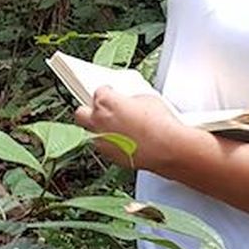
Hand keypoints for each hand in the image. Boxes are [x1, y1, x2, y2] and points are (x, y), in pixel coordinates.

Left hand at [74, 87, 191, 172]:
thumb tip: (128, 103)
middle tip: (102, 109)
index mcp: (105, 102)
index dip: (107, 92)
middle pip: (81, 112)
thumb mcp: (146, 99)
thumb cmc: (159, 124)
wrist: (168, 149)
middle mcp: (98, 121)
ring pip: (90, 133)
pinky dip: (110, 143)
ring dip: (99, 129)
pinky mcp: (110, 156)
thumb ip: (129, 100)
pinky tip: (125, 141)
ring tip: (117, 128)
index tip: (113, 93)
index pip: (99, 92)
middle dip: (89, 110)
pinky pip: (104, 147)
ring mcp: (102, 141)